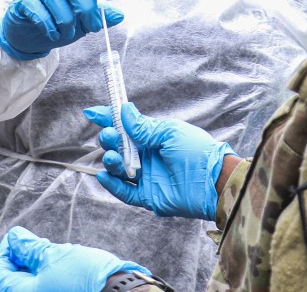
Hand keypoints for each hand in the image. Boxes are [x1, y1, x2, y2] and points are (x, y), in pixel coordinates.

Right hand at [0, 0, 122, 60]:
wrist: (27, 34)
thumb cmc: (56, 22)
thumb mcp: (82, 21)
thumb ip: (99, 16)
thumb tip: (119, 15)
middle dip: (85, 5)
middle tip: (93, 26)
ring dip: (65, 19)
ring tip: (68, 34)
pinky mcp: (23, 0)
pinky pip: (37, 9)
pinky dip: (48, 24)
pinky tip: (53, 34)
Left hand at [0, 226, 147, 291]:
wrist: (118, 291)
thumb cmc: (85, 278)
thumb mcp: (53, 255)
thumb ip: (29, 247)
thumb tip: (14, 238)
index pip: (0, 270)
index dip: (6, 249)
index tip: (16, 236)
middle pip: (13, 278)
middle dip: (20, 256)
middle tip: (32, 242)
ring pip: (30, 282)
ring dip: (34, 264)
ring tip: (48, 251)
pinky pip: (45, 286)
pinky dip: (46, 273)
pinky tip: (58, 263)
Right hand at [83, 103, 233, 220]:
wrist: (213, 181)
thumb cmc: (197, 151)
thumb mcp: (169, 133)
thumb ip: (143, 127)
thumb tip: (123, 110)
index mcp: (152, 138)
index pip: (125, 127)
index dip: (108, 119)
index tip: (92, 113)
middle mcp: (147, 156)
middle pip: (118, 147)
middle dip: (109, 139)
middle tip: (110, 136)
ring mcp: (146, 177)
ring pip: (118, 169)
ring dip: (110, 160)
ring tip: (113, 157)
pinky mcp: (147, 196)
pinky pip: (125, 192)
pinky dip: (112, 185)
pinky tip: (104, 175)